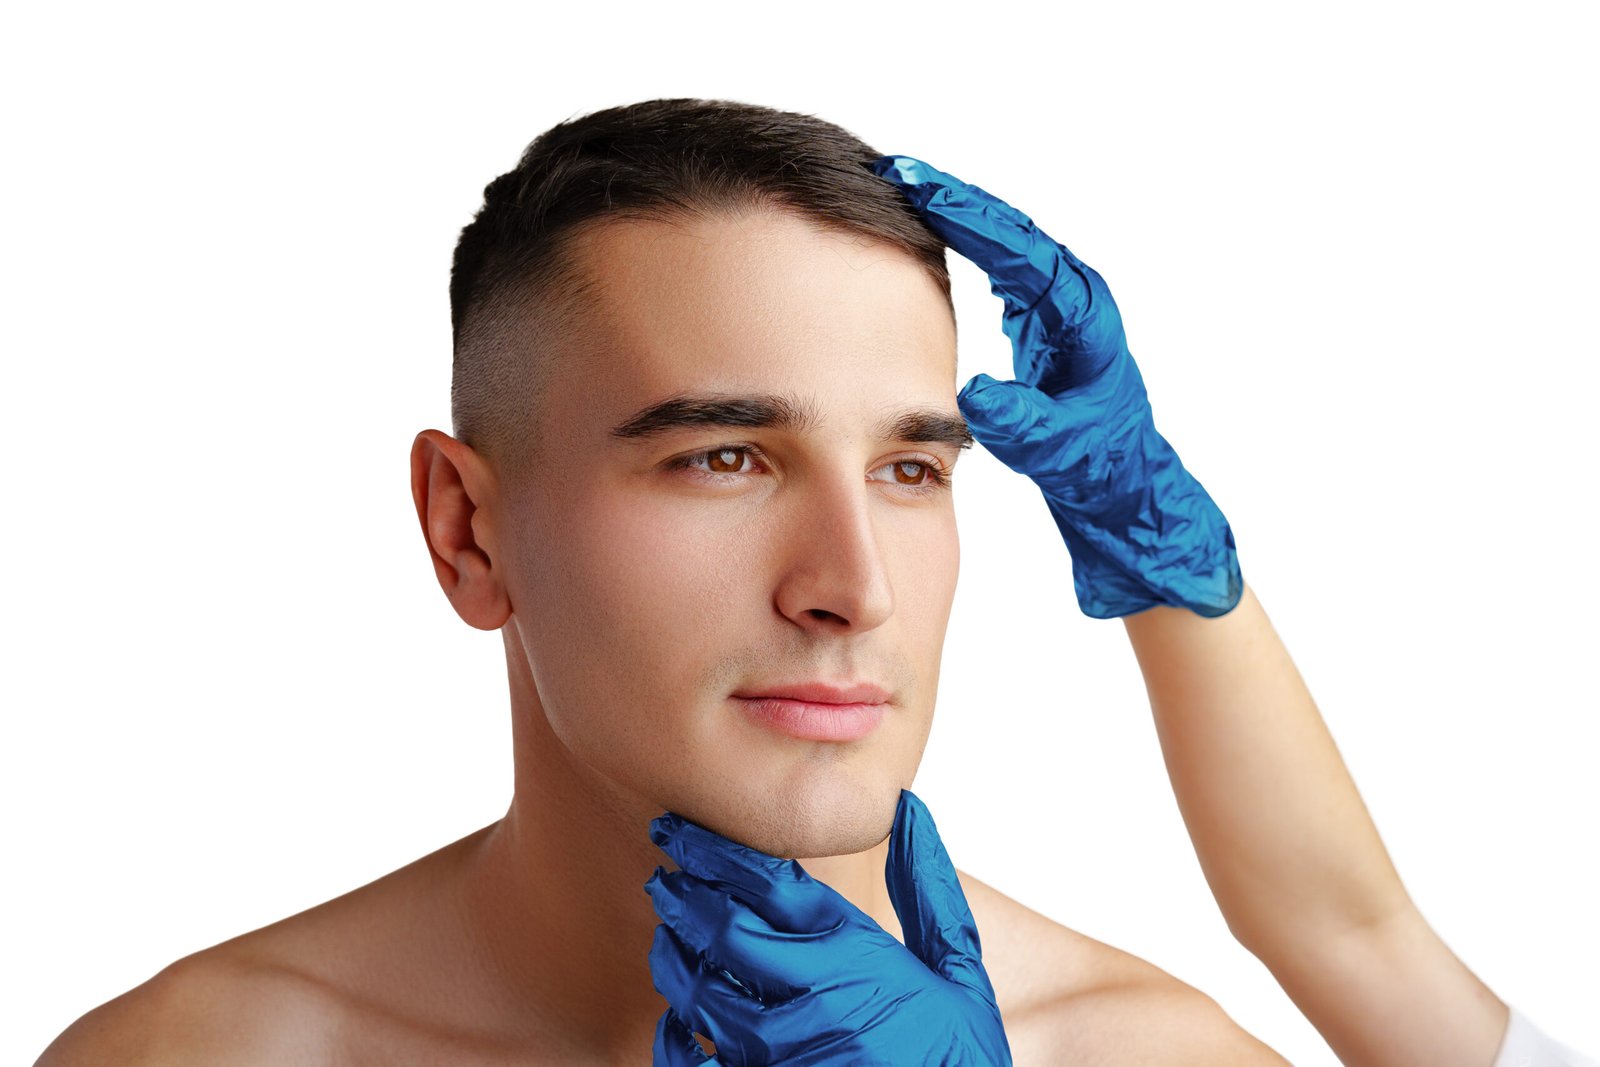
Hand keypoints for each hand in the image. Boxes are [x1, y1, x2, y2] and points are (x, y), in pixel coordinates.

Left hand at [643, 789, 1011, 1065]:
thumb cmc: (957, 1055)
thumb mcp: (958, 969)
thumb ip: (928, 888)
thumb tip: (908, 806)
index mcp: (859, 956)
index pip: (770, 884)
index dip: (715, 852)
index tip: (681, 832)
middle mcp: (816, 1001)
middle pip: (724, 930)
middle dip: (684, 896)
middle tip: (661, 875)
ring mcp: (785, 1055)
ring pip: (701, 993)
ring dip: (674, 958)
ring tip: (667, 936)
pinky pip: (693, 1062)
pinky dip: (674, 1038)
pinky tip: (676, 1019)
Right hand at [868, 155, 1242, 618]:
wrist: (1124, 492)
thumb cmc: (1100, 471)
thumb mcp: (1058, 451)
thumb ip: (1021, 423)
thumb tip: (972, 394)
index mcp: (1081, 315)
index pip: (1015, 247)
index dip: (963, 214)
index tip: (914, 184)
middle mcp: (1074, 298)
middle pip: (1008, 227)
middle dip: (952, 195)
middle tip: (894, 166)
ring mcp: (1061, 306)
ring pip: (1004, 240)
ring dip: (956, 211)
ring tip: (901, 185)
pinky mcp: (1045, 319)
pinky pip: (1002, 263)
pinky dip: (964, 240)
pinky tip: (927, 231)